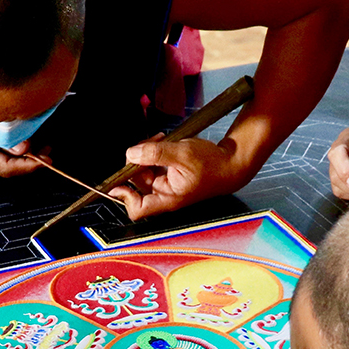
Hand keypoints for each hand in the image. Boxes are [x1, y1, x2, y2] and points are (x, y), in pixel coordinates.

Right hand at [0, 131, 48, 178]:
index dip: (30, 165)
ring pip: (1, 161)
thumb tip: (24, 148)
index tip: (47, 160)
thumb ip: (1, 136)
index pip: (8, 168)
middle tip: (47, 147)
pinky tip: (14, 137)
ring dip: (18, 151)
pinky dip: (6, 148)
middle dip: (29, 158)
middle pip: (8, 165)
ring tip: (34, 138)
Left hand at [109, 135, 249, 219]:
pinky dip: (154, 151)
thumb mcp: (183, 154)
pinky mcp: (170, 174)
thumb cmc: (213, 164)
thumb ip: (155, 153)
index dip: (124, 197)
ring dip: (146, 153)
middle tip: (147, 144)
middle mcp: (164, 194)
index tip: (117, 182)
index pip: (137, 209)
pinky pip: (153, 164)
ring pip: (144, 170)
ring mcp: (167, 184)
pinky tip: (163, 141)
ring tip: (159, 139)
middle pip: (136, 182)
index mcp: (167, 198)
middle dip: (137, 162)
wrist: (231, 162)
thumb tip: (131, 154)